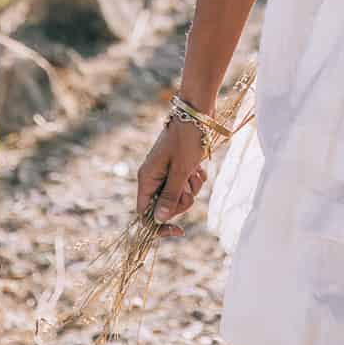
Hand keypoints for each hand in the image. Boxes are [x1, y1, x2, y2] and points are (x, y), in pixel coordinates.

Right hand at [136, 118, 209, 239]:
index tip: (178, 231)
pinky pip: (188, 184)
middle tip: (188, 184)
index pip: (145, 214)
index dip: (159, 226)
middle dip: (181, 200)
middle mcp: (154, 177)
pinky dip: (195, 179)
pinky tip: (198, 167)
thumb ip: (170, 196)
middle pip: (165, 207)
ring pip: (179, 195)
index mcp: (147, 179)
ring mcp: (166, 172)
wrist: (197, 112)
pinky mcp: (179, 166)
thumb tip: (159, 220)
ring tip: (194, 171)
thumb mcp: (181, 170)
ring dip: (191, 188)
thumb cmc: (187, 139)